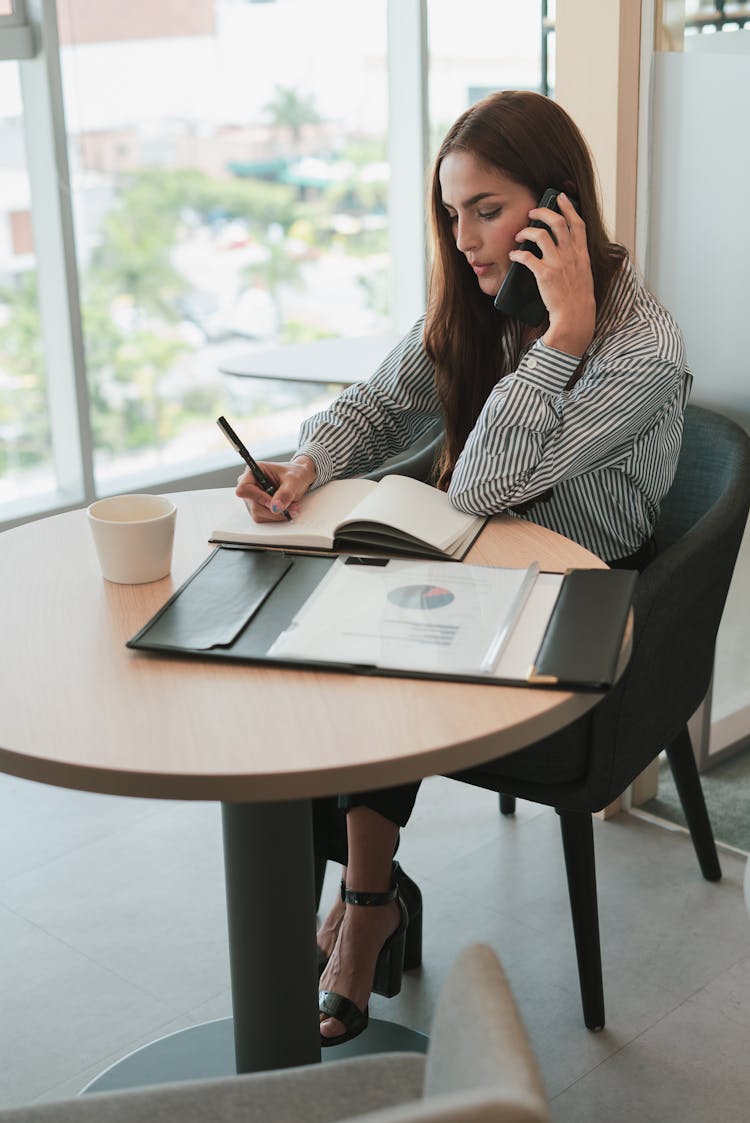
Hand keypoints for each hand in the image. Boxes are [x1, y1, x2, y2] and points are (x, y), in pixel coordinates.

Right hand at [235, 455, 316, 521]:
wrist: (300, 479)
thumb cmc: (295, 474)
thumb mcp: (294, 480)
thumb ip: (285, 493)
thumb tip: (275, 507)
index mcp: (252, 471)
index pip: (244, 489)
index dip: (258, 497)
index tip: (273, 502)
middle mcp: (249, 485)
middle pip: (253, 505)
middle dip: (273, 509)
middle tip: (292, 507)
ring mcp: (252, 498)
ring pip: (258, 514)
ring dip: (277, 514)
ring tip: (293, 507)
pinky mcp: (257, 507)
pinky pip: (263, 517)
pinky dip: (277, 516)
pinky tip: (287, 509)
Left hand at [509, 192, 595, 356]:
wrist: (575, 316)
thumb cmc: (577, 298)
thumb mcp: (583, 273)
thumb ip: (575, 258)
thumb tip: (563, 247)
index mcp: (581, 253)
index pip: (578, 223)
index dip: (569, 207)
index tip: (561, 197)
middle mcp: (570, 255)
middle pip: (557, 222)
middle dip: (543, 212)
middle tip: (532, 212)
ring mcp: (558, 263)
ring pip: (540, 234)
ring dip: (526, 231)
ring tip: (518, 234)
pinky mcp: (544, 274)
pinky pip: (527, 256)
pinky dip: (517, 253)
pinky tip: (513, 255)